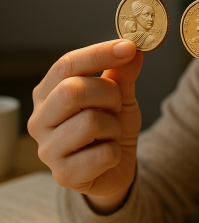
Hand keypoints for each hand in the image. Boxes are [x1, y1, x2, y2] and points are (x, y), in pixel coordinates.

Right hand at [28, 40, 142, 212]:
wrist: (115, 167)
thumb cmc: (111, 127)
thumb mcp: (120, 96)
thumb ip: (123, 74)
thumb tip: (133, 49)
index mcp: (49, 93)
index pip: (67, 64)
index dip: (99, 53)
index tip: (130, 47)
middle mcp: (40, 119)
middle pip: (73, 90)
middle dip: (108, 93)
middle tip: (117, 104)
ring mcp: (47, 149)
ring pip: (90, 122)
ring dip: (114, 126)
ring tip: (111, 133)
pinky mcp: (63, 175)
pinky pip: (102, 154)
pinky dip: (116, 151)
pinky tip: (108, 154)